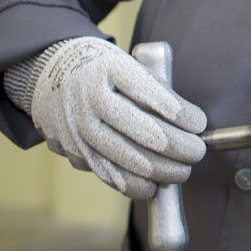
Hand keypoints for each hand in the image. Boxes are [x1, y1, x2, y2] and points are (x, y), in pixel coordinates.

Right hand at [30, 37, 206, 198]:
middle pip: (148, 134)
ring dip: (164, 171)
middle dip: (181, 148)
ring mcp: (78, 127)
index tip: (199, 124)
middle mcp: (91, 98)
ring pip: (129, 160)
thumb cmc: (105, 72)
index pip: (157, 98)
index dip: (184, 116)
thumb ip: (159, 92)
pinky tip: (154, 186)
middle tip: (197, 152)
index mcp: (112, 69)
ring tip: (182, 170)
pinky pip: (108, 174)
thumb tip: (192, 129)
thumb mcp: (131, 65)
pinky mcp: (72, 150)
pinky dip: (136, 185)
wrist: (51, 73)